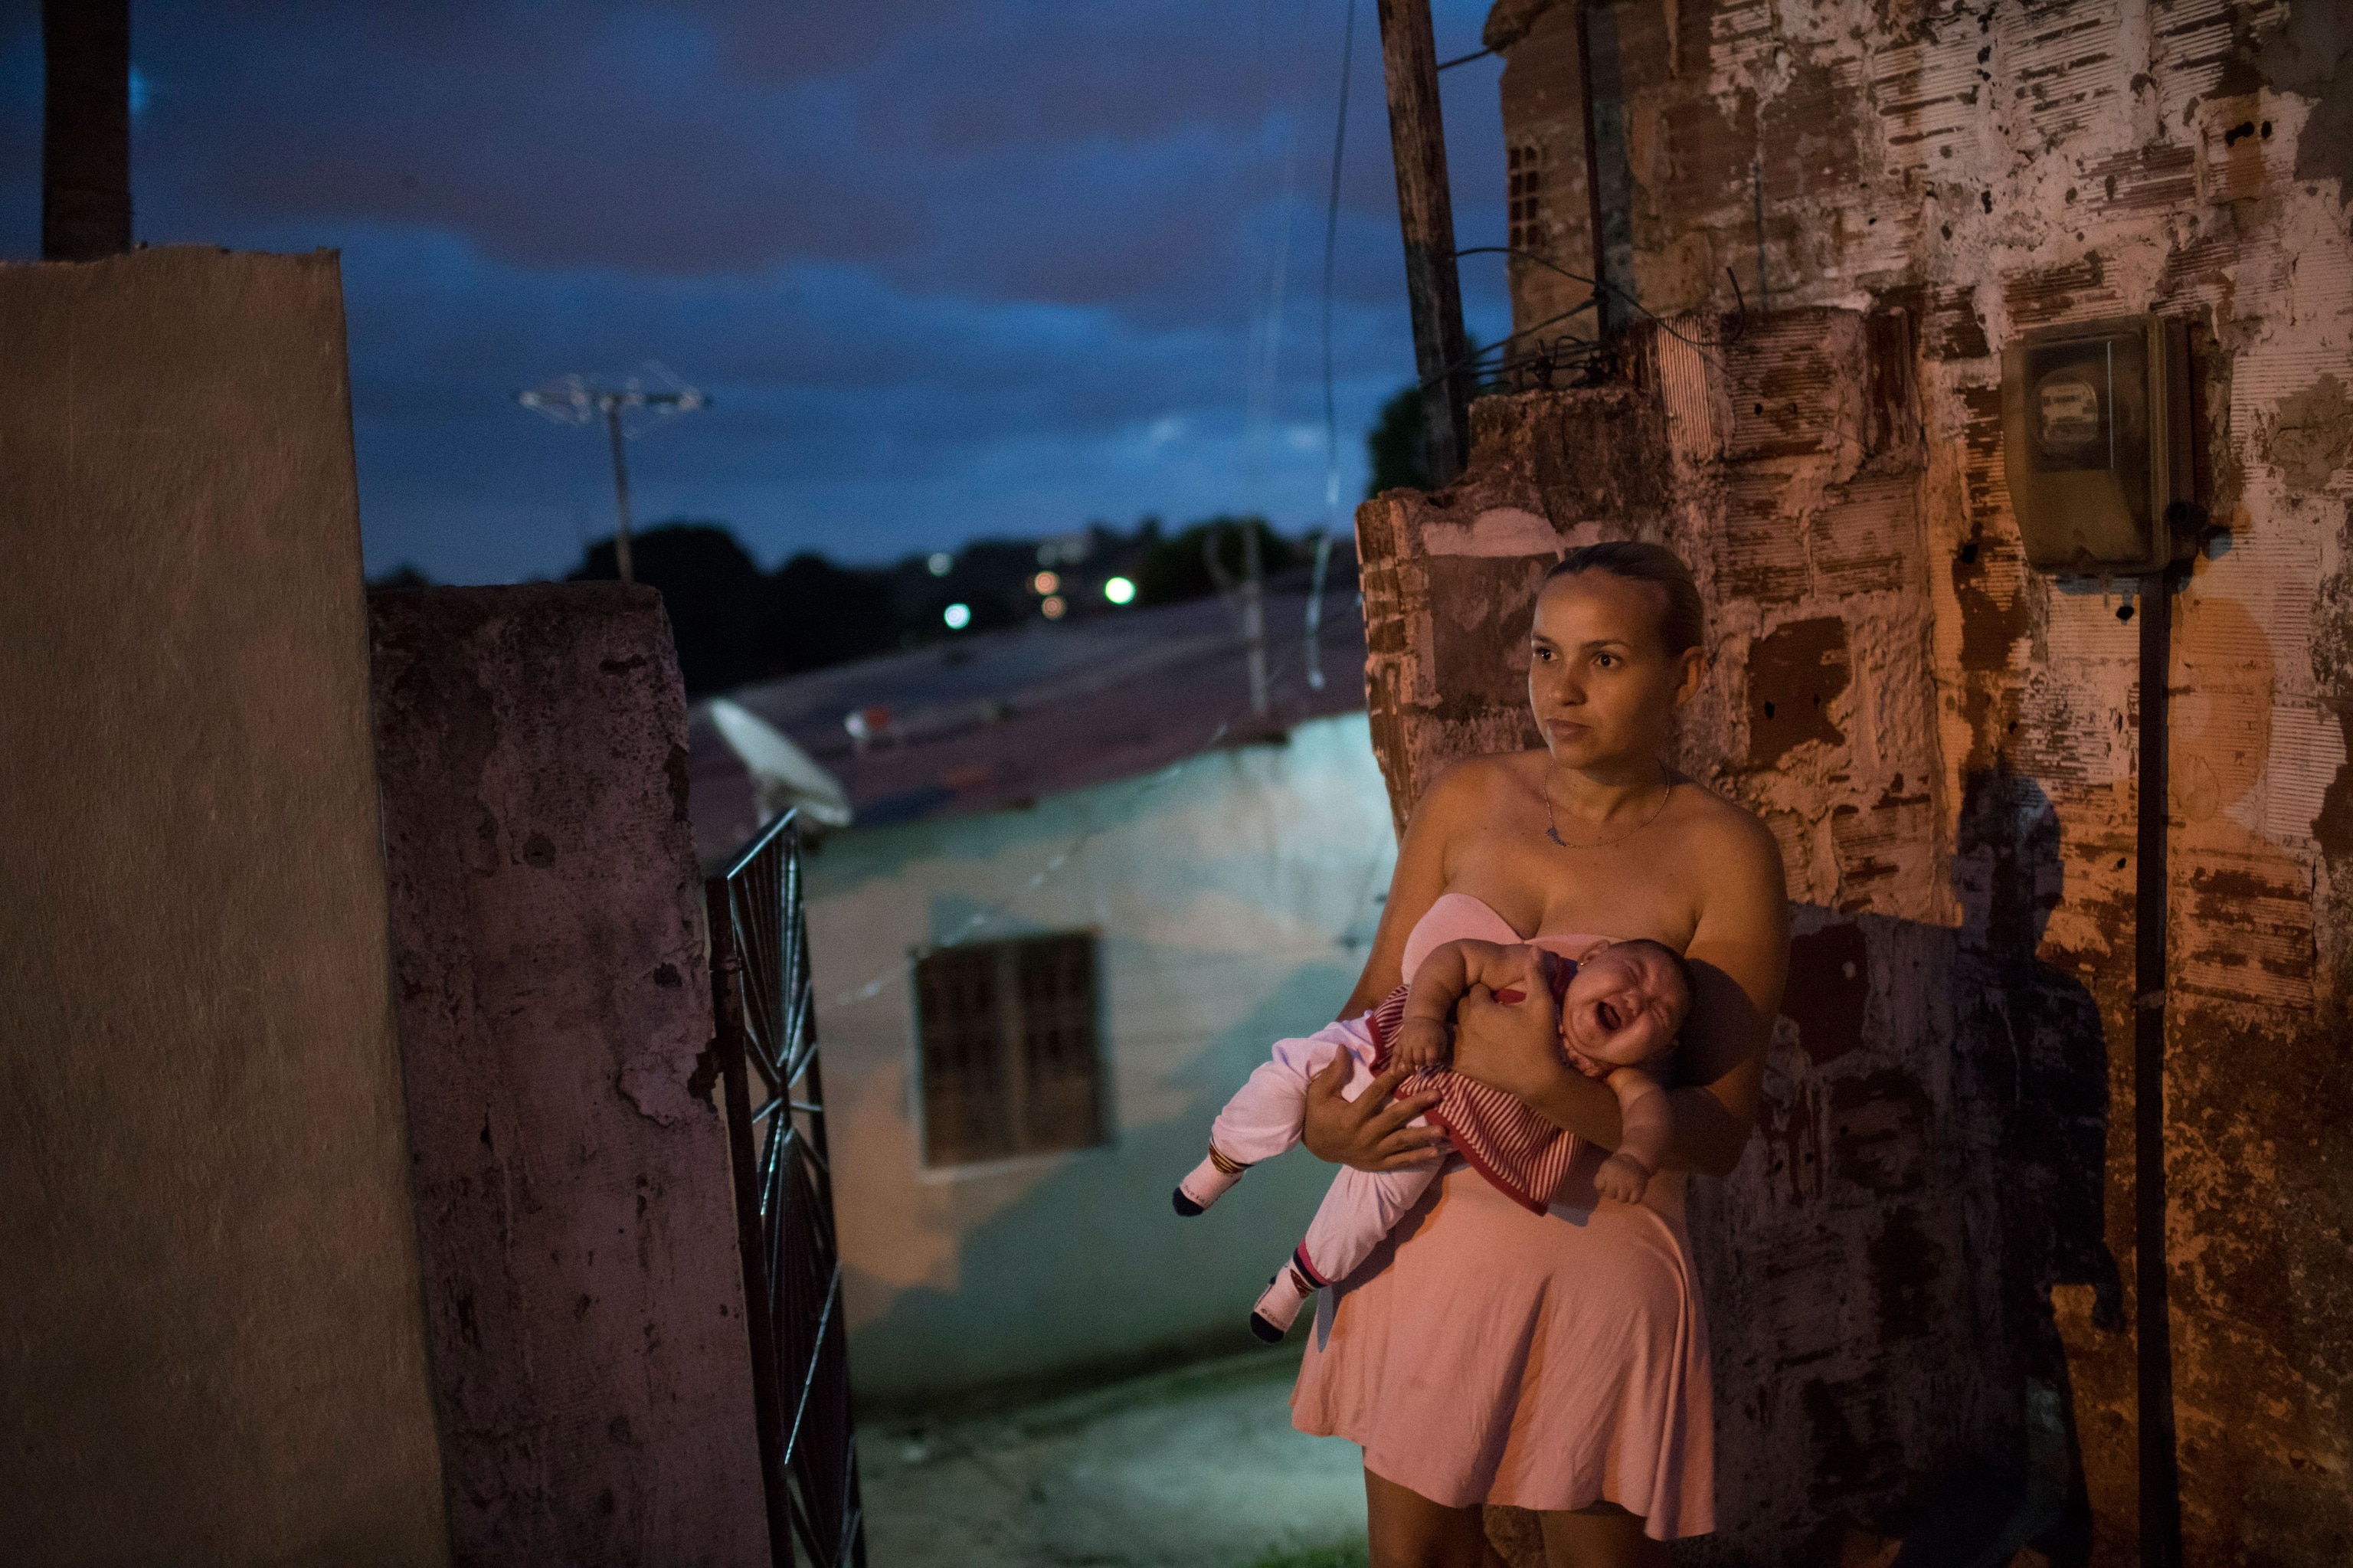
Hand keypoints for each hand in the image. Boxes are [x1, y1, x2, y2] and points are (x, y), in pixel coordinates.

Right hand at [1301, 1053, 1443, 1172]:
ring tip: (1443, 1130)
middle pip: (1394, 1118)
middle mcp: (1364, 1135)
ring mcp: (1372, 1151)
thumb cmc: (1319, 1116)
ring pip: (1401, 1142)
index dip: (1391, 1080)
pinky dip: (1418, 1157)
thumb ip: (1333, 1073)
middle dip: (1416, 1105)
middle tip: (1437, 1094)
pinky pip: (1400, 1161)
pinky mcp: (1378, 1163)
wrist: (1317, 1148)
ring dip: (1423, 1136)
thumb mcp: (1319, 1094)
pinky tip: (1435, 1151)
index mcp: (1351, 1116)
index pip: (1374, 1094)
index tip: (1408, 1067)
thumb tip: (1343, 1048)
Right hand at [1389, 1016, 1449, 1071]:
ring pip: (1407, 1059)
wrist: (1422, 1018)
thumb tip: (1432, 1065)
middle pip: (1418, 1060)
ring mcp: (1407, 1043)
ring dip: (1410, 1068)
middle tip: (1423, 1062)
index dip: (1432, 1063)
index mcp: (1430, 1042)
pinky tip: (1393, 1073)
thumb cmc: (1434, 1031)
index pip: (1431, 1059)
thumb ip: (1440, 1053)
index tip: (1432, 1062)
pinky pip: (1395, 1055)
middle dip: (1422, 1063)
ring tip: (1413, 1072)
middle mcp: (1417, 1043)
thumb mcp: (1442, 1040)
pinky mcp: (1399, 1043)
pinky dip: (1393, 1065)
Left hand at [1449, 969, 1572, 1103]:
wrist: (1539, 1079)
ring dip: (1460, 1024)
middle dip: (1472, 1006)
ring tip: (1478, 1029)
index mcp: (1480, 1008)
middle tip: (1488, 1013)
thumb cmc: (1541, 1040)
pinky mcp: (1461, 1065)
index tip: (1496, 999)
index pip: (1475, 990)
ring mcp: (1461, 1046)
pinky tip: (1466, 1045)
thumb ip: (1535, 975)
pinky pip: (1448, 1050)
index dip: (1486, 993)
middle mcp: (1465, 1025)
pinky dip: (1452, 1045)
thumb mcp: (1541, 1004)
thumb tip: (1535, 949)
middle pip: (1460, 1006)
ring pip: (1452, 1026)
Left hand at [1595, 1150, 1651, 1203]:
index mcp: (1607, 1169)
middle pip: (1610, 1195)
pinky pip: (1633, 1201)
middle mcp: (1618, 1176)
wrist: (1636, 1159)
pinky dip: (1633, 1198)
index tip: (1607, 1179)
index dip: (1602, 1184)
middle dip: (1612, 1191)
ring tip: (1625, 1186)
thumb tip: (1601, 1194)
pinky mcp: (1640, 1188)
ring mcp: (1629, 1183)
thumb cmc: (1617, 1166)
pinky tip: (1633, 1191)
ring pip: (1622, 1200)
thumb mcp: (1604, 1168)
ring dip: (1623, 1195)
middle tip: (1617, 1183)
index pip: (1599, 1186)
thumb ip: (1599, 1180)